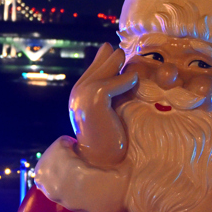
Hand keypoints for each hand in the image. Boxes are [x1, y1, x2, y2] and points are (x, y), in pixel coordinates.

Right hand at [68, 43, 135, 168]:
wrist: (102, 161)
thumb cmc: (111, 137)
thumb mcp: (109, 110)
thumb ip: (111, 92)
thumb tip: (120, 73)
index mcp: (80, 96)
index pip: (91, 71)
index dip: (102, 60)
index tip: (113, 51)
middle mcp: (78, 94)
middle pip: (95, 68)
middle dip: (107, 58)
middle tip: (120, 50)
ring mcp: (83, 97)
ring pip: (102, 72)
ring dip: (114, 64)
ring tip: (124, 56)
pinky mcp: (93, 102)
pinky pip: (110, 84)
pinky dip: (124, 80)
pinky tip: (134, 79)